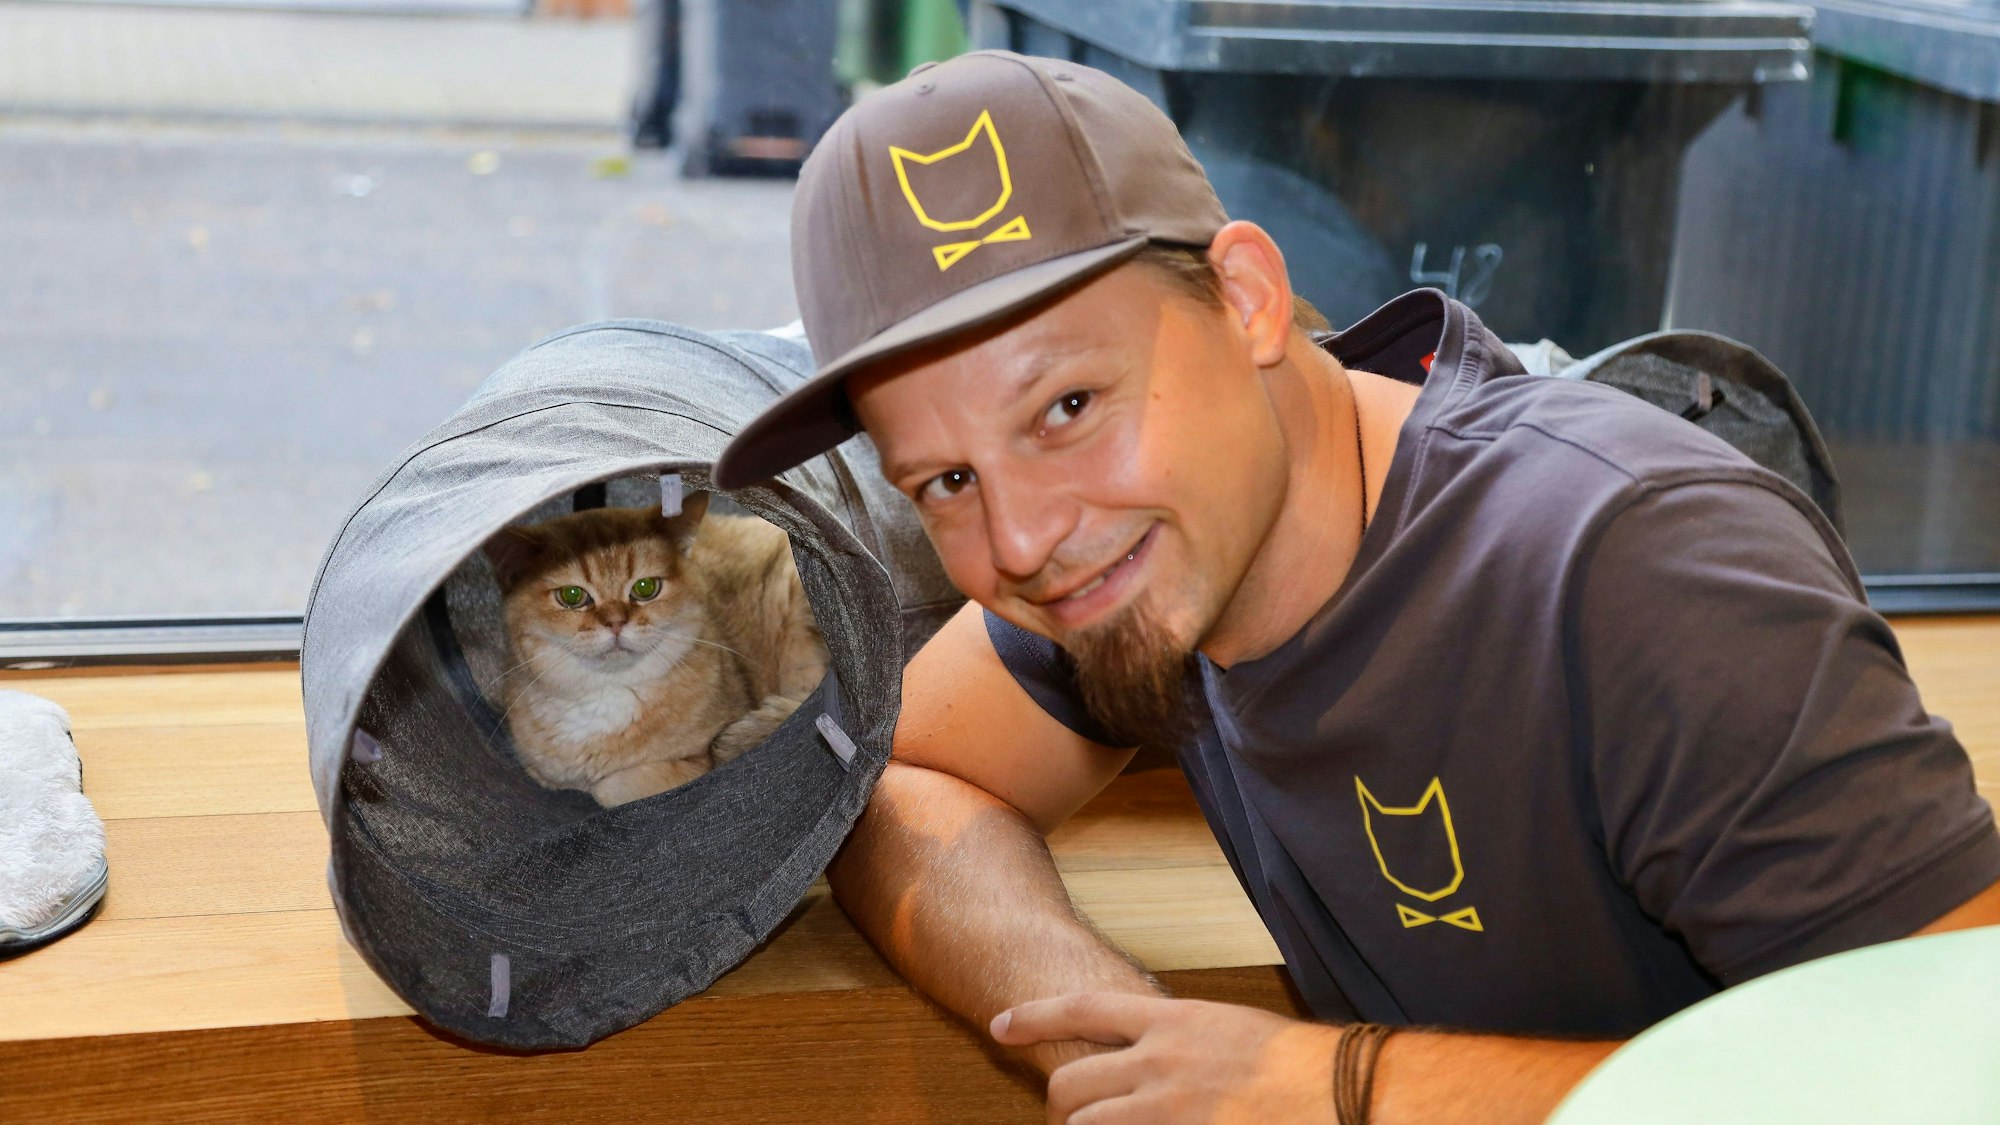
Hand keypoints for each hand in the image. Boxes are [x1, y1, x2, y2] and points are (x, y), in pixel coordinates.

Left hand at [991, 992, 1340, 1123]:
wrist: (1339, 1096)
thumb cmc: (1298, 1067)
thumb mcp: (1229, 1031)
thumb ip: (1179, 1041)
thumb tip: (1144, 1051)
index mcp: (1172, 1021)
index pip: (1082, 1009)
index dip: (1034, 1017)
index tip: (1002, 1027)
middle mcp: (1158, 1061)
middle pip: (1071, 1083)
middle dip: (1061, 1106)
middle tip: (1072, 1118)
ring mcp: (1165, 1108)